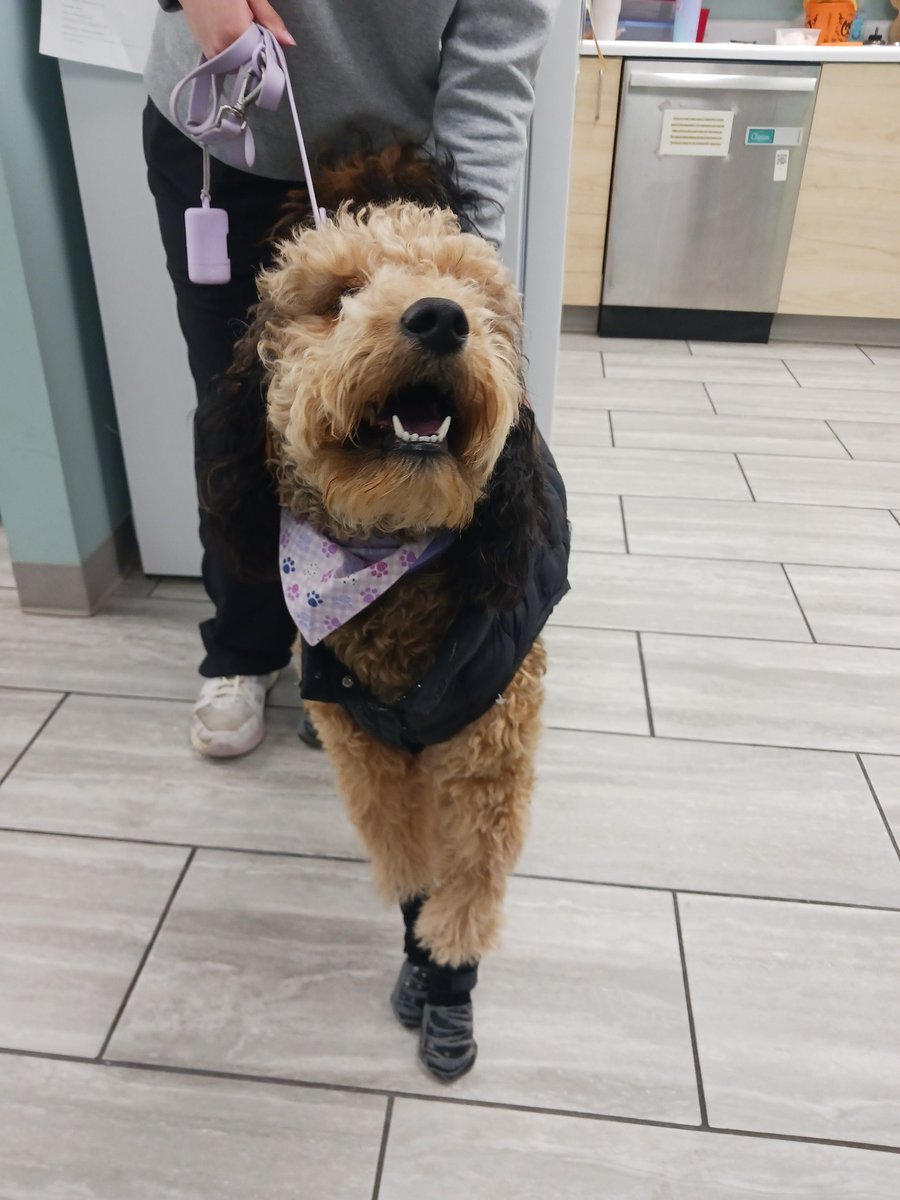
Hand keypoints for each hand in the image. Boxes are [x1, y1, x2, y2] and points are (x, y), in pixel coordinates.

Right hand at [179, 0, 295, 59]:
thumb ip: (269, 19)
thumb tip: (289, 42)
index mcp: (234, 32)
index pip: (263, 55)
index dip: (268, 46)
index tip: (266, 33)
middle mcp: (221, 49)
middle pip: (252, 62)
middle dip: (257, 49)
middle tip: (250, 24)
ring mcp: (212, 53)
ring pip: (241, 64)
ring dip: (246, 52)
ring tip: (238, 26)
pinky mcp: (206, 53)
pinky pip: (229, 61)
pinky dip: (235, 52)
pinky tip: (230, 33)